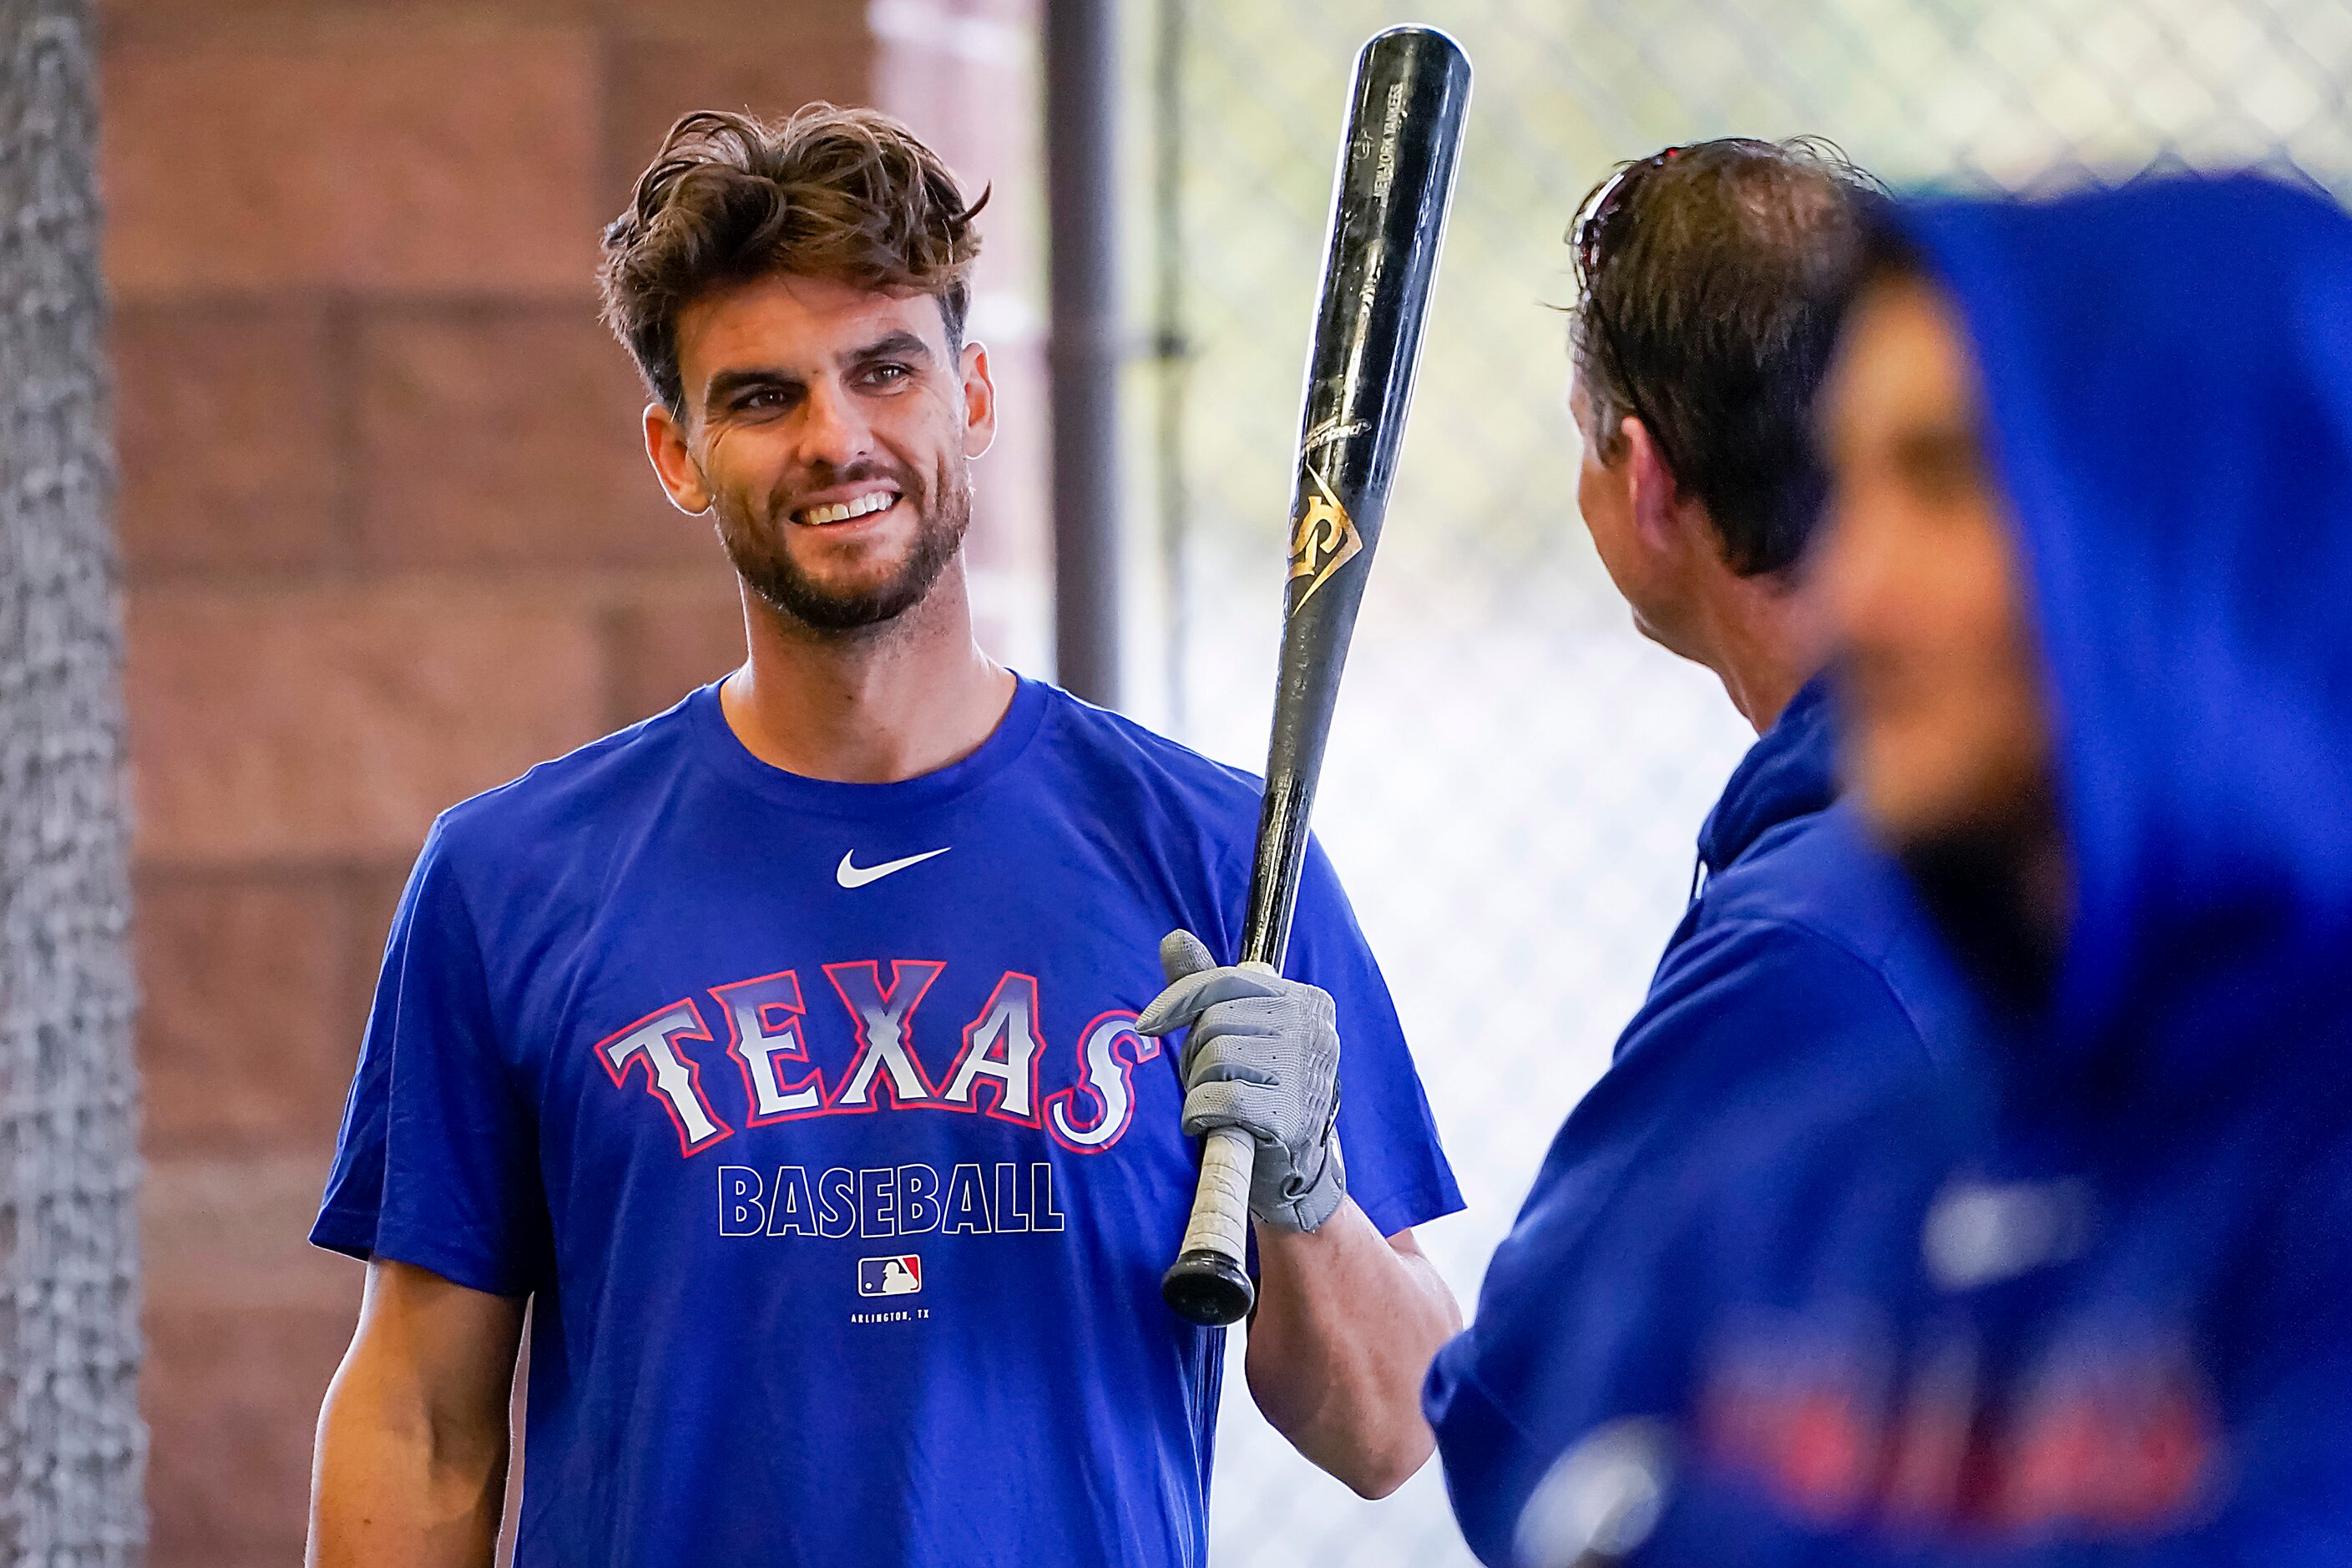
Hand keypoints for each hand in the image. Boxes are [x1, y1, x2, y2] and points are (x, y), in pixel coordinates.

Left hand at [1136, 930, 1345, 1232]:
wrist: (1295, 1169)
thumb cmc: (1259, 1089)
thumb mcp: (1236, 1032)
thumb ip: (1206, 985)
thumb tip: (1173, 939)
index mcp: (1307, 1001)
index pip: (1227, 980)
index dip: (1178, 999)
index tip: (1146, 1024)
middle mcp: (1314, 1030)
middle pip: (1216, 1022)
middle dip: (1192, 1053)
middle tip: (1202, 1080)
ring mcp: (1307, 1073)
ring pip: (1214, 1059)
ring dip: (1196, 1087)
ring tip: (1212, 1103)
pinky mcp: (1292, 1117)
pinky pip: (1217, 1100)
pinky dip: (1198, 1114)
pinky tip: (1206, 1124)